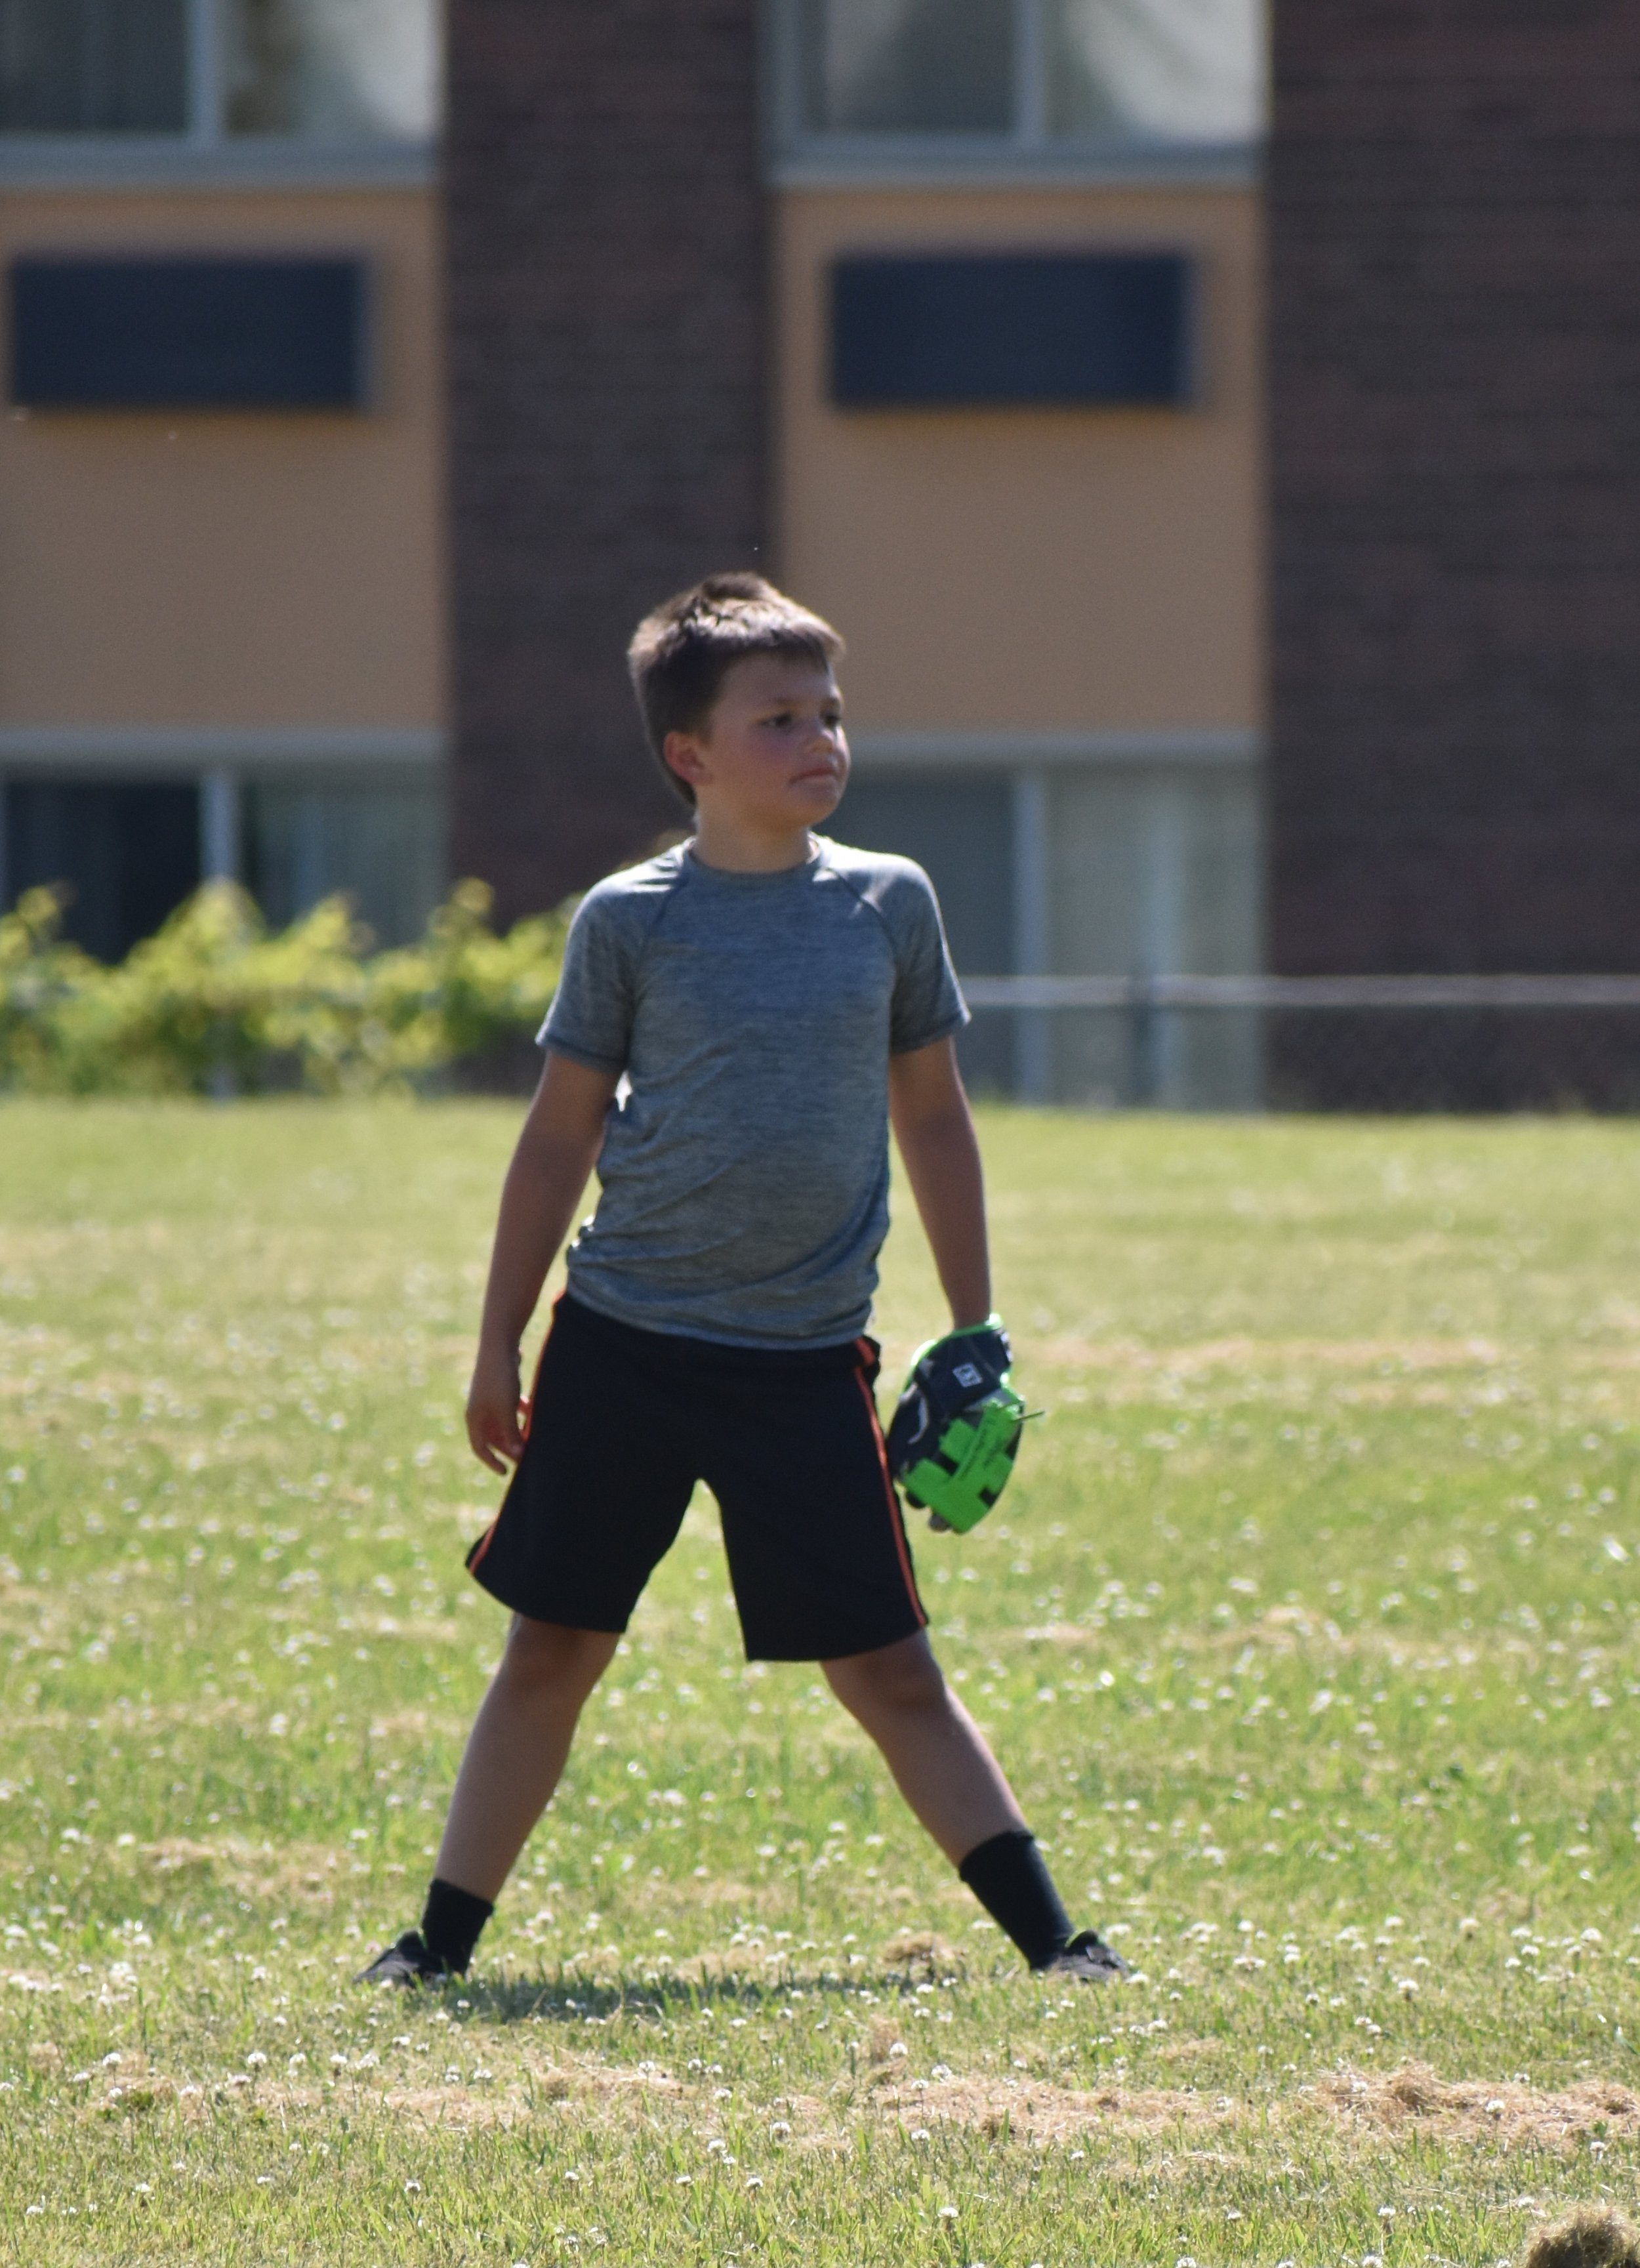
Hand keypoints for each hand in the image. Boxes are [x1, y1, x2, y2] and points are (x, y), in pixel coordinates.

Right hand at [466, 1339, 524, 1473]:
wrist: (501, 1346)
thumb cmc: (500, 1380)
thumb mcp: (505, 1410)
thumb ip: (510, 1434)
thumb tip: (517, 1456)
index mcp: (474, 1418)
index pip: (479, 1447)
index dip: (491, 1461)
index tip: (506, 1472)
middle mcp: (480, 1410)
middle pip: (494, 1436)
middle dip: (509, 1447)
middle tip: (526, 1457)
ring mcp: (490, 1399)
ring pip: (504, 1423)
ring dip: (517, 1431)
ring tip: (533, 1437)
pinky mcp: (502, 1389)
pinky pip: (511, 1408)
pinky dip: (521, 1414)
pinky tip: (533, 1412)